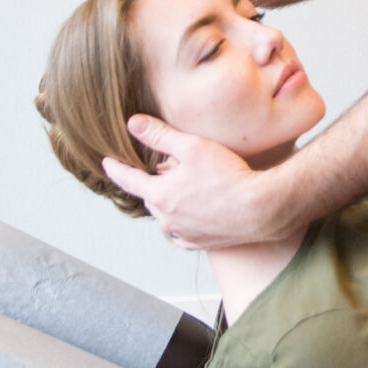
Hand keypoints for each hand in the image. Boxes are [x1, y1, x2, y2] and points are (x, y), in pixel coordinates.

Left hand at [103, 115, 277, 247]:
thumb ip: (159, 135)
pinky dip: (184, 221)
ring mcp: (183, 234)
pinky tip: (195, 211)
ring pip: (166, 215)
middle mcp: (166, 219)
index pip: (128, 180)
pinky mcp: (201, 243)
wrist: (260, 208)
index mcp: (160, 195)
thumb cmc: (228, 175)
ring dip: (170, 202)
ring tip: (184, 188)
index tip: (106, 161)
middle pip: (150, 197)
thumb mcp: (191, 146)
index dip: (116, 168)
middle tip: (164, 169)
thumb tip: (132, 123)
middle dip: (152, 183)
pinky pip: (183, 233)